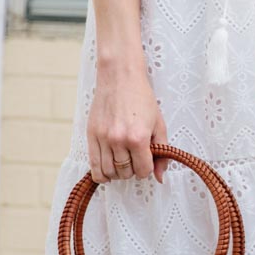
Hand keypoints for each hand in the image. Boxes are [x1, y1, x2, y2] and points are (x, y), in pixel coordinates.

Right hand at [87, 60, 169, 184]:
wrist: (120, 77)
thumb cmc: (141, 98)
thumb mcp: (158, 124)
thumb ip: (162, 152)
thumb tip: (160, 177)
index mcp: (138, 138)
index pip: (143, 170)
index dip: (147, 169)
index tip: (146, 161)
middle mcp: (119, 140)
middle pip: (125, 173)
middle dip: (132, 170)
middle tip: (134, 159)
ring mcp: (103, 138)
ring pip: (108, 172)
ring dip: (117, 173)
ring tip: (122, 163)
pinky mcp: (91, 135)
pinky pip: (93, 165)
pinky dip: (100, 173)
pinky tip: (106, 171)